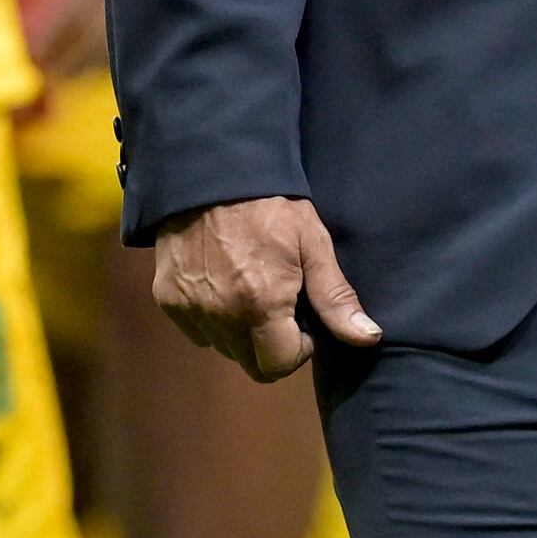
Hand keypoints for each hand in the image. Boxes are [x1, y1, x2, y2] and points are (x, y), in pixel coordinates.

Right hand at [152, 196, 379, 380]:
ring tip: (251, 288)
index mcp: (259, 306)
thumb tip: (369, 339)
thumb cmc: (272, 205)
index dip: (298, 349)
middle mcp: (220, 317)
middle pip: (250, 363)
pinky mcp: (167, 298)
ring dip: (241, 331)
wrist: (210, 171)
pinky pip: (197, 328)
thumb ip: (335, 298)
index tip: (303, 318)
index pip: (278, 366)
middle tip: (280, 304)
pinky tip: (222, 281)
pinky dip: (212, 316)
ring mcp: (189, 309)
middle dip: (271, 344)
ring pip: (223, 347)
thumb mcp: (313, 244)